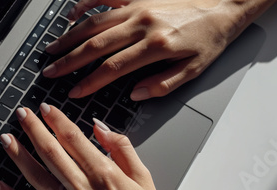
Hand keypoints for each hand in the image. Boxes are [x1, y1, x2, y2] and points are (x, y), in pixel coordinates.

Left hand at [0, 104, 200, 189]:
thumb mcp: (145, 178)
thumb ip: (122, 148)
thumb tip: (100, 128)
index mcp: (105, 174)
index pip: (73, 138)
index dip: (56, 120)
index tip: (46, 108)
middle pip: (51, 152)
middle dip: (33, 129)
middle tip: (22, 114)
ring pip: (37, 176)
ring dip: (19, 155)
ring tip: (7, 138)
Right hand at [42, 0, 239, 100]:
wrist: (225, 5)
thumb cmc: (211, 38)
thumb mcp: (193, 69)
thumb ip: (162, 84)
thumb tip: (135, 94)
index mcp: (155, 46)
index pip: (112, 68)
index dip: (90, 82)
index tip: (74, 91)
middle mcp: (142, 24)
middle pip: (96, 45)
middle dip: (70, 61)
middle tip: (50, 71)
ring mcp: (138, 6)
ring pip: (95, 22)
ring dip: (70, 37)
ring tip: (52, 49)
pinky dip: (86, 4)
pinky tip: (71, 14)